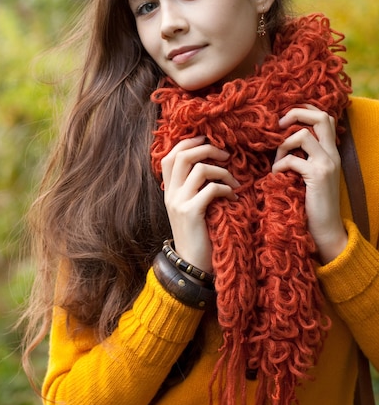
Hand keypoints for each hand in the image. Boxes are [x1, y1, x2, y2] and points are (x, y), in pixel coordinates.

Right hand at [160, 136, 238, 272]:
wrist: (191, 265)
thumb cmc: (198, 235)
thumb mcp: (190, 207)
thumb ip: (194, 188)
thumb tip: (210, 165)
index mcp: (169, 190)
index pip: (170, 156)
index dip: (188, 142)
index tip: (208, 139)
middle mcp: (171, 193)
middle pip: (183, 156)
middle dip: (207, 149)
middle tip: (226, 155)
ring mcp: (179, 202)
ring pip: (199, 169)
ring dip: (222, 171)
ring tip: (234, 182)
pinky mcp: (191, 212)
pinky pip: (211, 189)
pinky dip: (226, 189)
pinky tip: (233, 197)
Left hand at [272, 105, 347, 263]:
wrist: (325, 230)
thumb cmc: (311, 204)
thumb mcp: (309, 175)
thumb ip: (303, 157)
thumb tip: (280, 142)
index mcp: (331, 152)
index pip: (325, 117)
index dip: (305, 111)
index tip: (285, 119)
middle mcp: (332, 154)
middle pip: (320, 117)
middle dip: (296, 114)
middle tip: (279, 125)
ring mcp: (327, 164)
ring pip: (302, 135)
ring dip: (283, 146)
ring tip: (278, 162)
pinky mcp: (317, 176)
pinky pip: (292, 160)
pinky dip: (279, 166)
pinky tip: (276, 176)